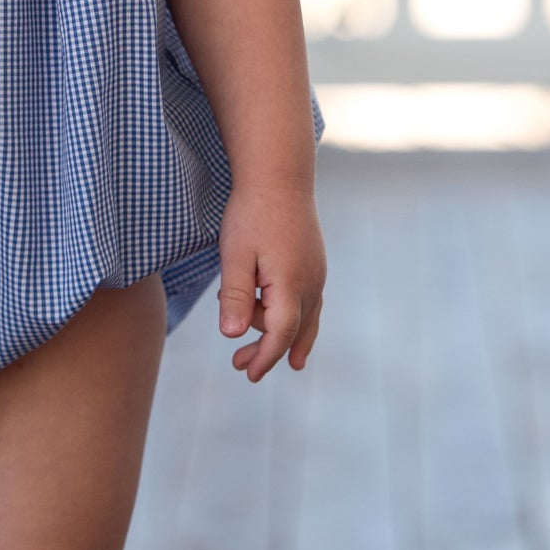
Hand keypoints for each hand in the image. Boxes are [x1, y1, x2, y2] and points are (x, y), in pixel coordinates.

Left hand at [216, 183, 325, 379]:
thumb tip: (233, 335)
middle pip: (292, 331)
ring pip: (306, 319)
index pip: (279, 335)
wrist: (280, 175)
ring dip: (286, 339)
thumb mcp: (236, 253)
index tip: (248, 374)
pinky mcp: (315, 264)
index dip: (264, 357)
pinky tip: (298, 334)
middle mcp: (311, 284)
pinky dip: (302, 323)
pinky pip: (311, 304)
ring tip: (272, 359)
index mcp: (291, 284)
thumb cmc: (252, 213)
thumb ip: (236, 295)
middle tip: (239, 365)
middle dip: (268, 351)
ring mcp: (317, 274)